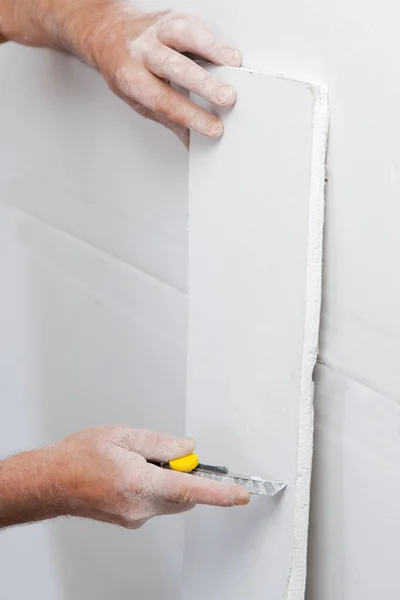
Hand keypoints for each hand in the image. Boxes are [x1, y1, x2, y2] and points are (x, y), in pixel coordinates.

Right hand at [50, 426, 249, 528]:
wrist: (51, 481)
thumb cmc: (79, 456)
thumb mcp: (121, 435)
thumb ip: (160, 443)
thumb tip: (186, 449)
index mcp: (139, 483)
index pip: (190, 489)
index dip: (219, 492)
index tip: (240, 494)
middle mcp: (139, 507)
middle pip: (183, 493)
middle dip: (183, 473)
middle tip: (161, 454)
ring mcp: (134, 517)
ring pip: (170, 498)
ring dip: (166, 479)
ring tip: (136, 461)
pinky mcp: (130, 520)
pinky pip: (155, 502)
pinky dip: (154, 486)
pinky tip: (130, 472)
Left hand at [85, 8, 241, 146]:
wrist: (110, 36)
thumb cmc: (128, 72)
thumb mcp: (141, 102)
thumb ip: (170, 121)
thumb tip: (194, 145)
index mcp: (132, 79)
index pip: (164, 101)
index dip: (190, 116)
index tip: (214, 128)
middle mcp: (142, 52)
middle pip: (174, 67)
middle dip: (204, 83)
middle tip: (227, 98)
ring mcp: (157, 32)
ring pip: (184, 36)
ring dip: (212, 51)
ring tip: (234, 67)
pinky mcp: (172, 18)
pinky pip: (193, 25)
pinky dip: (213, 39)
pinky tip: (228, 54)